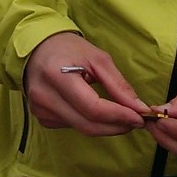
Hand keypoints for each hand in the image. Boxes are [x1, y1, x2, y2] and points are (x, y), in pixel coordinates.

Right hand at [24, 33, 155, 135]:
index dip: (119, 116)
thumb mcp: (98, 58)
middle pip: (87, 124)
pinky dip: (89, 122)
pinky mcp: (41, 117)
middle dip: (116, 126)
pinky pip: (72, 126)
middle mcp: (44, 96)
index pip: (92, 107)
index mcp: (56, 75)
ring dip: (105, 126)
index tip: (139, 117)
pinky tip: (94, 112)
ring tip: (119, 115)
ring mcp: (40, 109)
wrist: (37, 48)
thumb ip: (118, 85)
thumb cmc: (69, 49)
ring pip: (81, 128)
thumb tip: (138, 108)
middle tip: (135, 121)